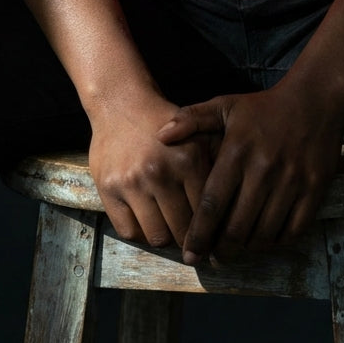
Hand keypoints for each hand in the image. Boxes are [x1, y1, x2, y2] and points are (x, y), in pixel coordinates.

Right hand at [88, 90, 213, 248]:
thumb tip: (235, 207)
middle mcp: (159, 172)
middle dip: (190, 238)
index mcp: (188, 159)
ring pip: (157, 237)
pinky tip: (147, 221)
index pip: (207, 213)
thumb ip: (216, 165)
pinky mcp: (108, 189)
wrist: (121, 103)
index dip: (212, 228)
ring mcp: (132, 182)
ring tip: (169, 228)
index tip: (213, 236)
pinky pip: (129, 232)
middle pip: (183, 231)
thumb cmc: (164, 123)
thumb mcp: (197, 134)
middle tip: (192, 239)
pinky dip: (140, 233)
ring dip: (165, 237)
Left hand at [157, 79, 343, 264]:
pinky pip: (293, 230)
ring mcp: (291, 181)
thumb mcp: (226, 105)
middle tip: (213, 257)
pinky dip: (277, 242)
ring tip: (237, 249)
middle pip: (236, 227)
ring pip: (264, 234)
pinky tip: (265, 238)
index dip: (199, 235)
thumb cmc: (263, 108)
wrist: (315, 99)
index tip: (190, 254)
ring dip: (247, 248)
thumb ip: (191, 119)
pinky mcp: (314, 189)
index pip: (212, 204)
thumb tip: (160, 135)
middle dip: (221, 250)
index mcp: (237, 152)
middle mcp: (263, 170)